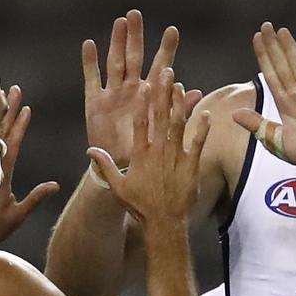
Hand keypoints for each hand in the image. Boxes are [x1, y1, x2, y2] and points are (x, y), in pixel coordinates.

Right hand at [0, 85, 59, 243]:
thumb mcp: (19, 214)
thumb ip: (36, 197)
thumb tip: (54, 185)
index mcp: (2, 174)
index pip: (13, 143)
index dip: (19, 125)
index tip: (27, 108)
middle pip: (2, 132)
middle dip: (8, 110)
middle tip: (15, 88)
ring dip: (2, 114)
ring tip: (9, 93)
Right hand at [83, 10, 201, 167]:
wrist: (127, 171)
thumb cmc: (149, 152)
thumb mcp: (165, 132)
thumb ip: (179, 111)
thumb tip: (195, 91)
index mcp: (151, 96)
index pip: (159, 67)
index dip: (165, 50)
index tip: (173, 30)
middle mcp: (132, 90)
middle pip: (134, 58)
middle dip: (135, 37)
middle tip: (136, 15)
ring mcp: (113, 94)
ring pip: (114, 63)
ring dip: (115, 43)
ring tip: (118, 23)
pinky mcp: (95, 103)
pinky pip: (92, 80)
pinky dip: (90, 63)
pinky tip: (89, 45)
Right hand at [88, 67, 210, 224]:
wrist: (164, 222)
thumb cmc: (140, 205)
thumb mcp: (118, 186)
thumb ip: (106, 165)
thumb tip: (90, 151)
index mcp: (141, 155)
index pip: (141, 123)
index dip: (144, 103)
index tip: (145, 85)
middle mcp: (159, 152)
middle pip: (161, 117)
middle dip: (163, 94)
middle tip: (165, 73)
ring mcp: (176, 157)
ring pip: (178, 125)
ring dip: (180, 104)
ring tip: (180, 85)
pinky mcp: (191, 165)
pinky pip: (198, 143)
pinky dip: (202, 128)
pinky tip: (205, 113)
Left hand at [232, 24, 295, 174]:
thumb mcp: (276, 141)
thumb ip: (258, 126)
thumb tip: (235, 113)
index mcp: (285, 105)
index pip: (271, 75)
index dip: (264, 57)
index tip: (256, 39)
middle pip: (283, 67)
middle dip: (274, 47)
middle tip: (266, 25)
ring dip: (292, 51)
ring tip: (283, 32)